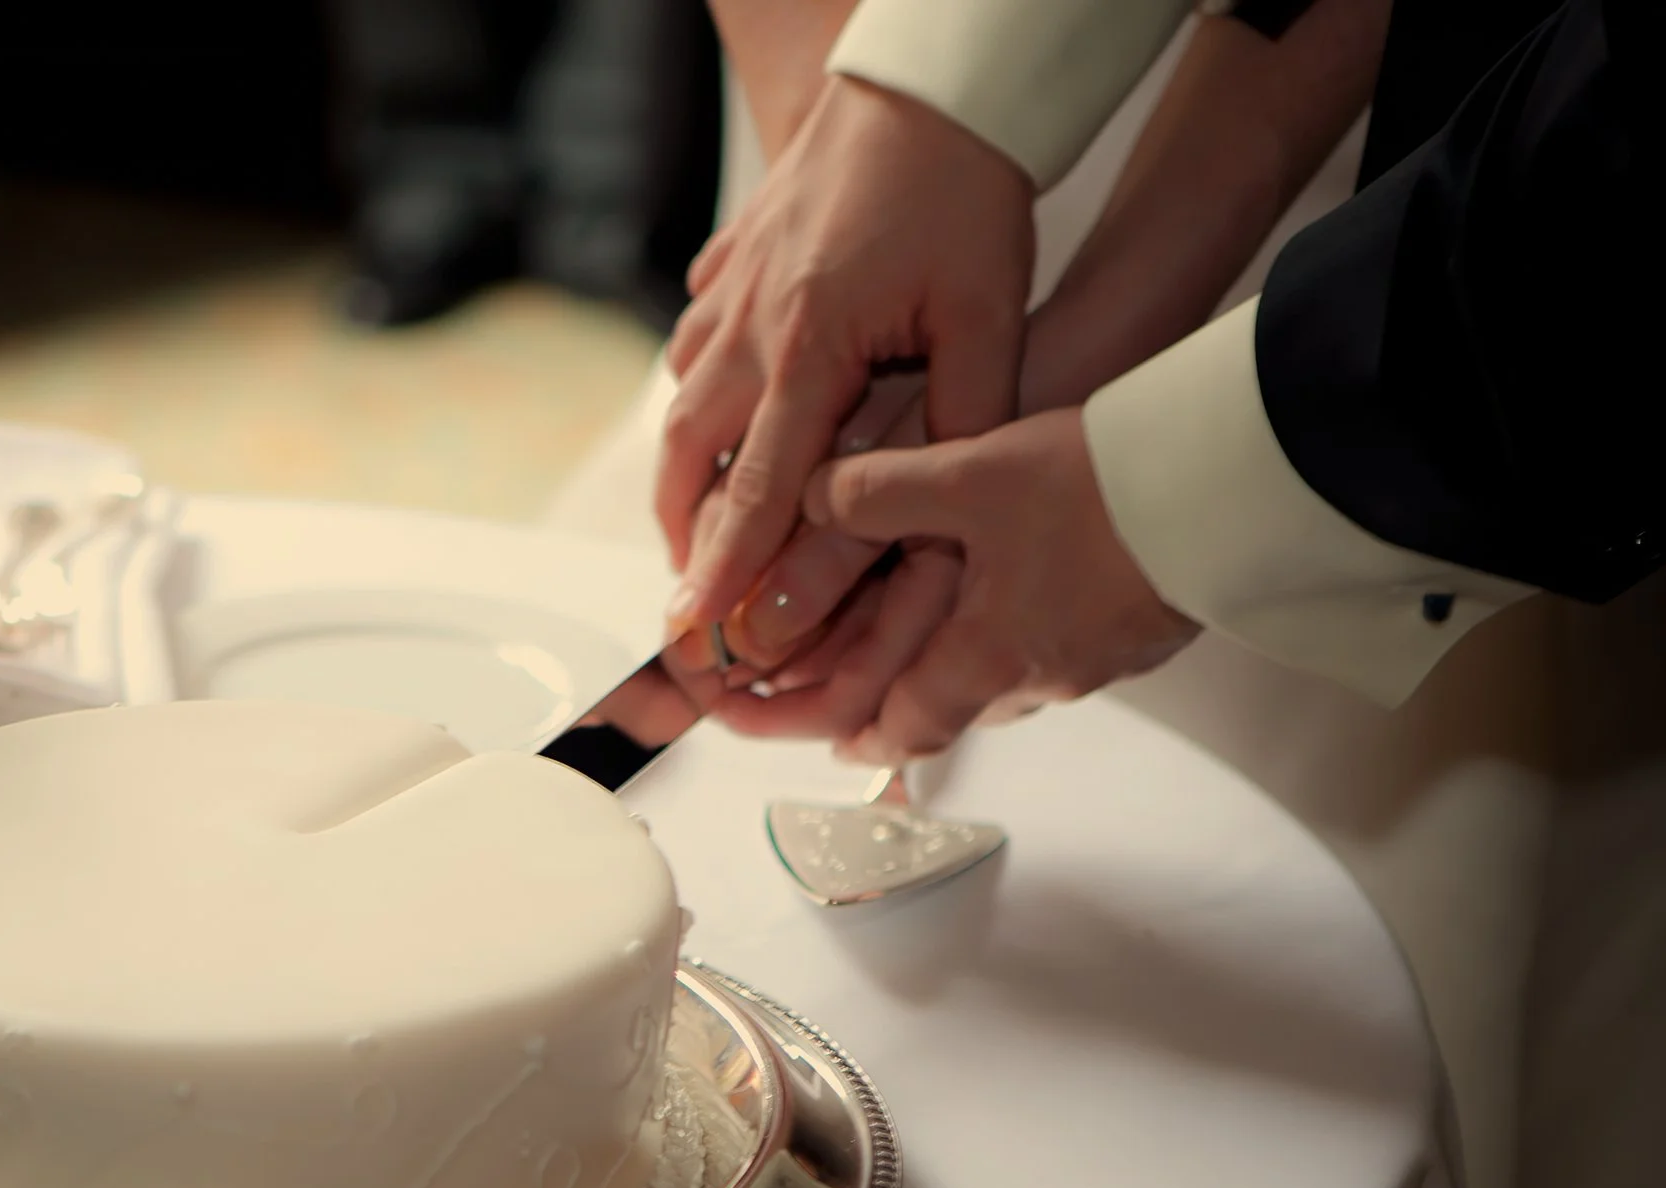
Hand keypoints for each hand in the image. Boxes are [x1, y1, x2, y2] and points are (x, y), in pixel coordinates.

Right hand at [656, 75, 1033, 632]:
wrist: (929, 84)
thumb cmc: (963, 190)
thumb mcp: (986, 317)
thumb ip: (962, 418)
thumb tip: (943, 510)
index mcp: (810, 346)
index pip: (756, 486)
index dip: (725, 566)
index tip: (698, 624)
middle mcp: (751, 325)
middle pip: (686, 455)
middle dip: (682, 532)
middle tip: (693, 589)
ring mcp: (730, 289)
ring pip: (679, 400)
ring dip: (684, 468)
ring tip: (702, 518)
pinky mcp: (732, 258)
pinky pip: (694, 338)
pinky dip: (697, 388)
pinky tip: (720, 405)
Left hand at [719, 408, 1199, 762]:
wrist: (1234, 481)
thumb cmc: (1102, 487)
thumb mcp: (967, 475)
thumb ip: (880, 492)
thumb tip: (814, 499)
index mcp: (990, 657)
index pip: (907, 727)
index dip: (859, 737)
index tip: (832, 742)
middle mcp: (1047, 675)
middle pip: (961, 711)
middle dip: (912, 704)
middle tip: (877, 691)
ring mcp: (1105, 658)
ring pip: (1016, 679)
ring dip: (974, 665)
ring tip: (948, 635)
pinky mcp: (1148, 628)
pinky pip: (1069, 646)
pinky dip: (1030, 632)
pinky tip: (1031, 591)